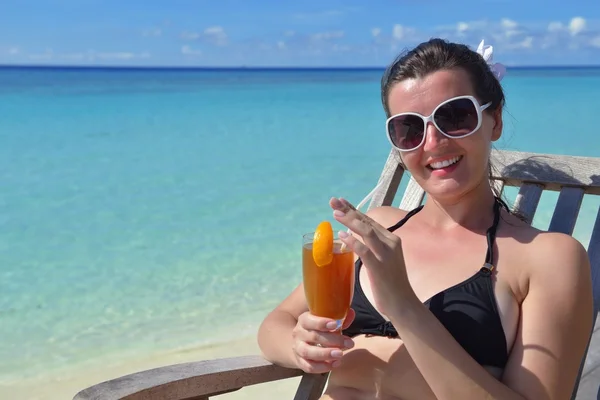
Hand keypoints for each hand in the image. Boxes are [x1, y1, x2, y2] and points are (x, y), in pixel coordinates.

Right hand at [291, 309, 354, 373]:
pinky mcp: (300, 362)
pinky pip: (309, 366)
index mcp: (304, 320)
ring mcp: (298, 348)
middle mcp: (299, 334)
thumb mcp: (325, 321)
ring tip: (340, 354)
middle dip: (333, 340)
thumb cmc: (317, 330)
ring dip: (326, 354)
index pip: (309, 320)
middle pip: (314, 337)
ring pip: (308, 352)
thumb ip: (339, 318)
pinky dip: (322, 367)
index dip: (321, 322)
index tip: (335, 324)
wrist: (301, 343)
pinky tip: (335, 364)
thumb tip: (351, 314)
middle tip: (348, 343)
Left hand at [330, 197, 415, 314]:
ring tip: (335, 213)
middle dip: (349, 210)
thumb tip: (353, 238)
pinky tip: (341, 235)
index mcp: (391, 239)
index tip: (340, 202)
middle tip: (333, 201)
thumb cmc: (390, 283)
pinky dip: (352, 241)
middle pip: (367, 222)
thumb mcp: (383, 259)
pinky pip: (364, 250)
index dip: (354, 210)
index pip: (369, 220)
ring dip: (350, 221)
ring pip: (367, 231)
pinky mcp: (379, 266)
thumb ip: (372, 247)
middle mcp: (390, 242)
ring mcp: (386, 254)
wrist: (402, 303)